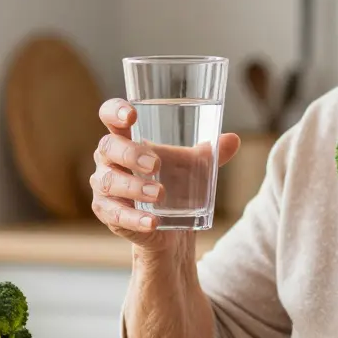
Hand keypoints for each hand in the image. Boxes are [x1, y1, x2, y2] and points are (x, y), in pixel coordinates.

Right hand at [90, 98, 239, 252]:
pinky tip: (152, 222)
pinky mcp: (108, 214)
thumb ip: (211, 153)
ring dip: (135, 187)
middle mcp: (108, 160)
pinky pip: (115, 215)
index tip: (131, 115)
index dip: (114, 111)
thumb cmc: (174, 183)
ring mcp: (104, 187)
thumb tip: (233, 140)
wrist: (170, 226)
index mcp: (126, 138)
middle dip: (130, 154)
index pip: (109, 116)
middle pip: (108, 147)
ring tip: (161, 194)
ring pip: (109, 182)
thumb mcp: (193, 166)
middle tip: (156, 165)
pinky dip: (135, 219)